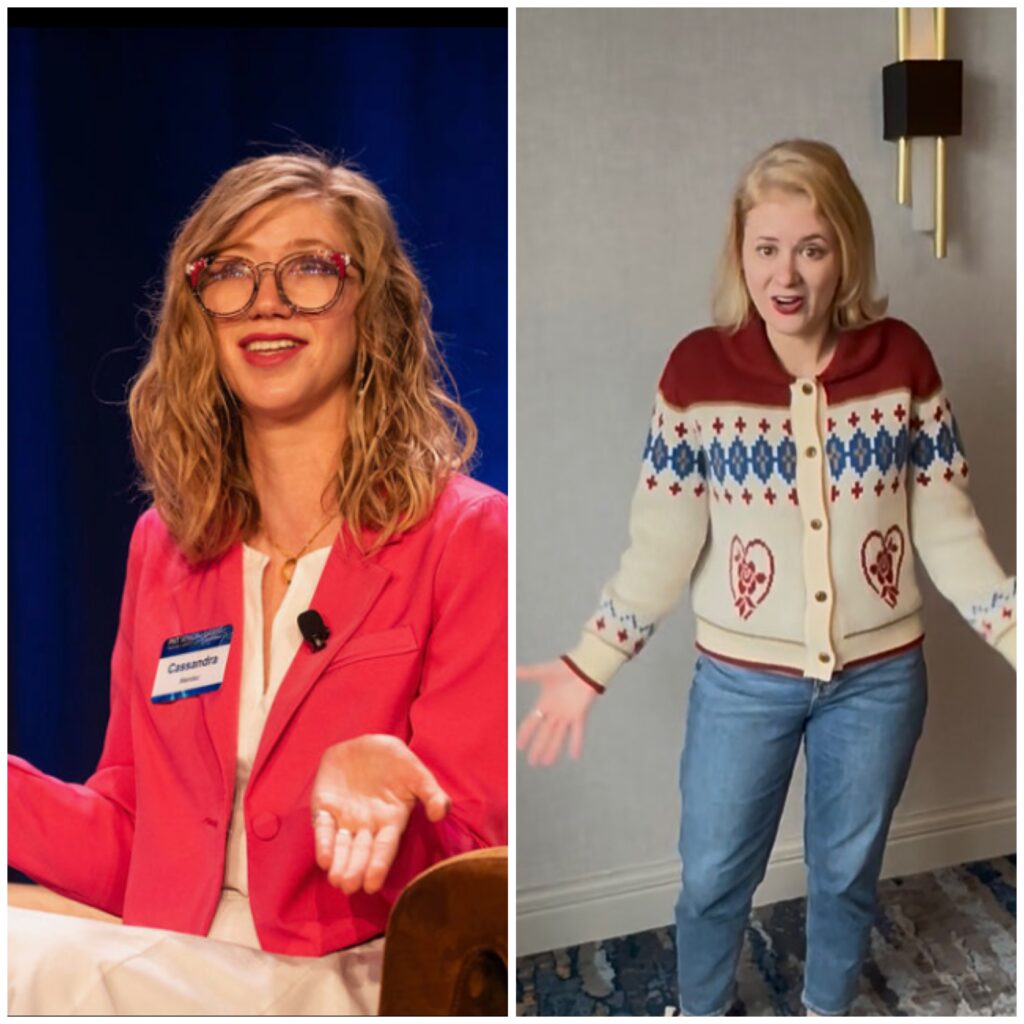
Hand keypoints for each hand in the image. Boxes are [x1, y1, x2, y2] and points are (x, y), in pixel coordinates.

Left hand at [311, 734, 449, 895]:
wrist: (367, 743)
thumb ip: (431, 793)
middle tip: (350, 887)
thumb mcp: (418, 774)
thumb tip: (441, 814)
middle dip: (355, 870)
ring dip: (339, 862)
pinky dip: (323, 842)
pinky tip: (323, 857)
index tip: (372, 884)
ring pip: (341, 845)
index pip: (384, 847)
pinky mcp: (325, 806)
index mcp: (390, 821)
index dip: (378, 865)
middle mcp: (366, 825)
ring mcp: (345, 818)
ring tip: (337, 880)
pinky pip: (323, 827)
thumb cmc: (397, 761)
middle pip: (361, 852)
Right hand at [516, 659, 598, 765]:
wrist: (584, 667)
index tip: (519, 746)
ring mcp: (567, 715)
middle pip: (544, 734)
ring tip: (547, 763)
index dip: (525, 734)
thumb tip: (510, 669)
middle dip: (538, 748)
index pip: (532, 722)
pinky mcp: (579, 715)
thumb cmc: (564, 668)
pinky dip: (575, 744)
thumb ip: (526, 673)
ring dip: (553, 750)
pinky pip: (577, 732)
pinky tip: (574, 757)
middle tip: (532, 763)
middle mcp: (555, 713)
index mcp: (544, 703)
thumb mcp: (542, 672)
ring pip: (558, 736)